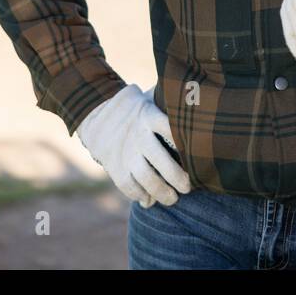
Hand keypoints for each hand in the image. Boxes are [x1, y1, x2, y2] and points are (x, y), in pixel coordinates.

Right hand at [75, 83, 190, 207]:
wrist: (97, 116)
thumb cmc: (138, 110)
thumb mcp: (150, 99)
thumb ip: (169, 103)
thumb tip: (198, 94)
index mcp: (149, 115)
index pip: (169, 127)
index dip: (183, 141)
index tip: (197, 154)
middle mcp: (138, 134)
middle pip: (160, 159)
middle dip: (177, 177)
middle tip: (188, 187)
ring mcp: (126, 152)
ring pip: (146, 177)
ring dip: (161, 192)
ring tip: (173, 199)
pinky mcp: (115, 166)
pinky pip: (129, 186)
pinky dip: (140, 195)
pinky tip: (150, 199)